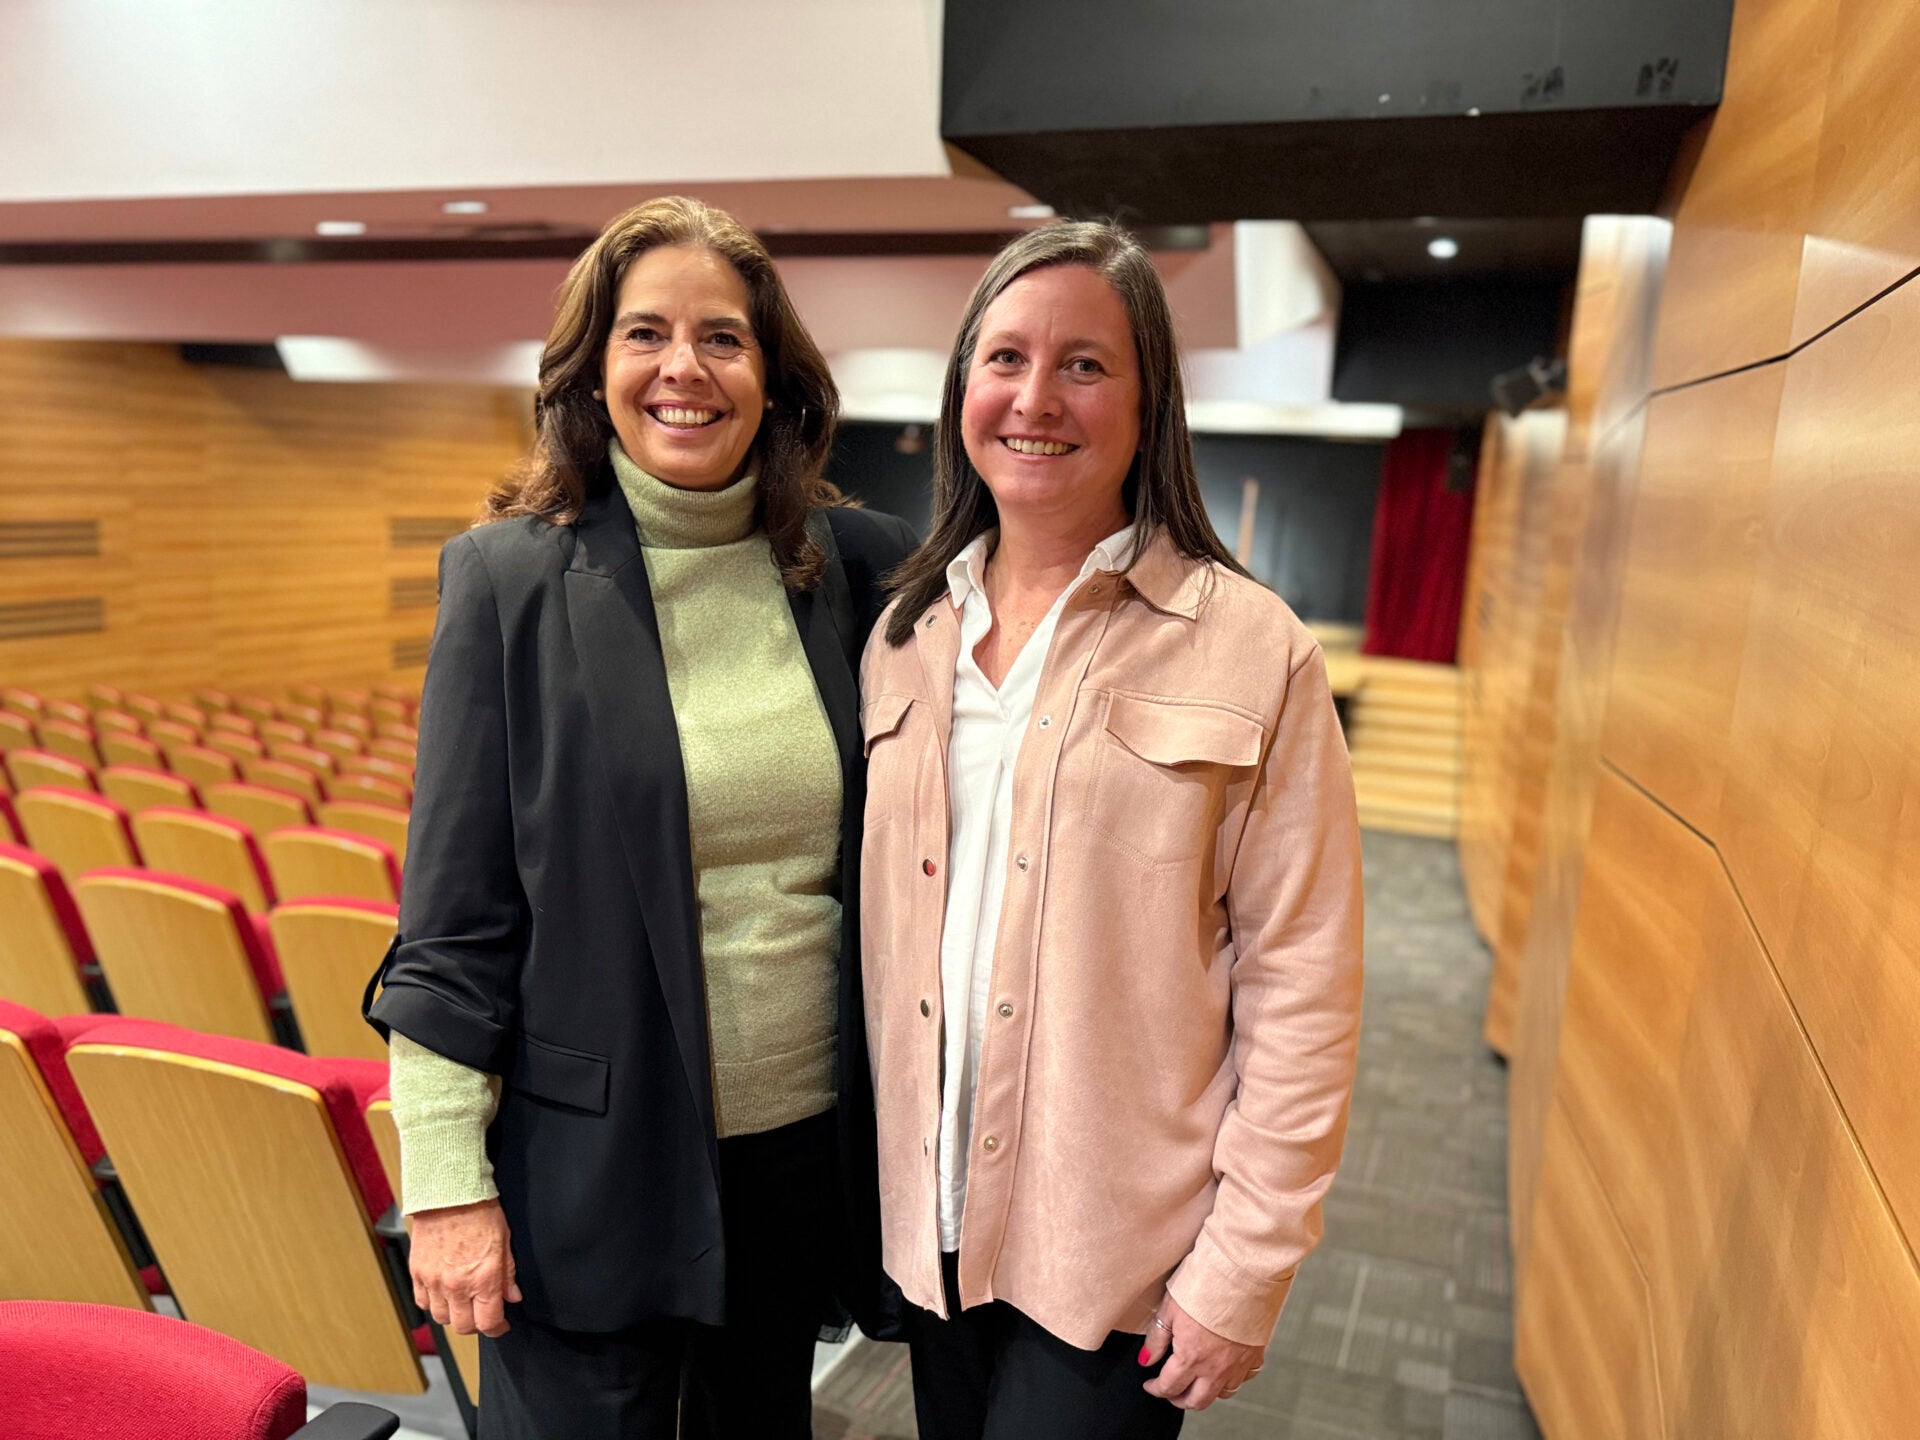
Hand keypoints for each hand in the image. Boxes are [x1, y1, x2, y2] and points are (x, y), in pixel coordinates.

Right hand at [409, 1198, 521, 1337]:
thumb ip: (508, 1274)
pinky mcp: (417, 1273)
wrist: (450, 1193)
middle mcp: (457, 1285)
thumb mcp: (505, 1241)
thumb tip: (512, 1297)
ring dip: (454, 1315)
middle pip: (463, 1327)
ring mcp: (434, 1281)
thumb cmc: (480, 1212)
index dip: (497, 1329)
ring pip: (441, 1318)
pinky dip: (433, 1302)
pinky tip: (443, 1292)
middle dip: (476, 1325)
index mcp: (483, 1278)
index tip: (501, 1325)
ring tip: (463, 1302)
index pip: (488, 1323)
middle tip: (482, 1314)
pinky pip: (423, 1302)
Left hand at [1138, 1292, 1264, 1409]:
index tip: (1150, 1385)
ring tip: (1196, 1382)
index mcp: (1191, 1357)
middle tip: (1170, 1391)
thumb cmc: (1206, 1283)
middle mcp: (1216, 1367)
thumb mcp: (1170, 1307)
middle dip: (1179, 1399)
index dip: (1156, 1389)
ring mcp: (1238, 1363)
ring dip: (1206, 1393)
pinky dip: (1232, 1379)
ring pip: (1222, 1394)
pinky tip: (1224, 1368)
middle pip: (1196, 1400)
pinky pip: (1244, 1378)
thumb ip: (1157, 1339)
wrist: (1243, 1271)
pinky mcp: (1255, 1353)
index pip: (1169, 1386)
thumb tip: (1146, 1360)